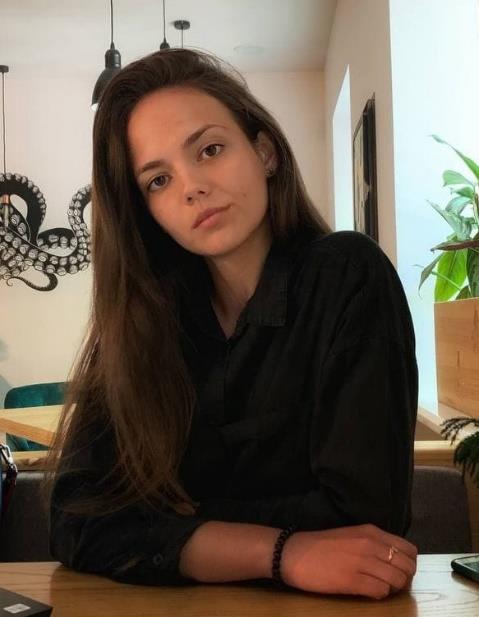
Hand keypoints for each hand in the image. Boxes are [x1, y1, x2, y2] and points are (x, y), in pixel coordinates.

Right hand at [280, 523, 416, 598]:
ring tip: (378, 587)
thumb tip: (394, 559)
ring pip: (397, 580)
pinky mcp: (352, 580)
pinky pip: (381, 591)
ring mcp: (362, 562)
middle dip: (404, 578)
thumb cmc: (321, 546)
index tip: (399, 569)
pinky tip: (367, 591)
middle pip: (407, 566)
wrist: (294, 553)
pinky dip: (379, 594)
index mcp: (371, 532)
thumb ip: (373, 543)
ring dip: (392, 588)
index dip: (409, 563)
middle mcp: (370, 544)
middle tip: (391, 582)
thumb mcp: (352, 535)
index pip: (408, 549)